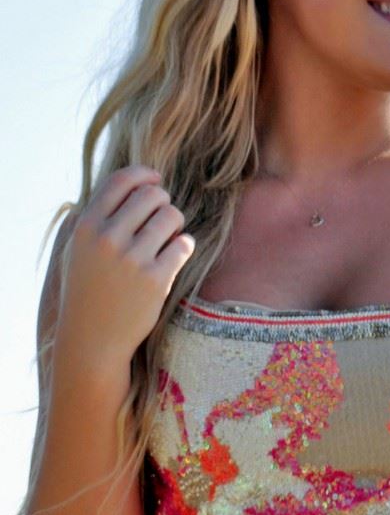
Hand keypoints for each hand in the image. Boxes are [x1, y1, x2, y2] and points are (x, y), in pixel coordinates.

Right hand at [55, 165, 195, 362]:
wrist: (92, 339)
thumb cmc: (88, 289)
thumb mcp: (78, 248)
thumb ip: (98, 215)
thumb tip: (134, 180)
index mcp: (87, 226)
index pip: (122, 180)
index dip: (144, 175)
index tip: (156, 179)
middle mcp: (107, 239)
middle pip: (153, 194)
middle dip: (163, 202)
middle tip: (162, 219)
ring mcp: (132, 260)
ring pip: (172, 216)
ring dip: (176, 224)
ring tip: (169, 238)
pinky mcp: (155, 281)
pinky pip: (184, 244)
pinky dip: (185, 246)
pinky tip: (175, 256)